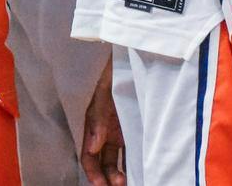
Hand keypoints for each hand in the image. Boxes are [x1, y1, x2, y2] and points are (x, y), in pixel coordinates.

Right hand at [80, 63, 125, 185]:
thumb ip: (98, 119)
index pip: (89, 156)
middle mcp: (106, 132)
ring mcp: (121, 131)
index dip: (92, 172)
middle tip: (118, 185)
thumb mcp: (103, 93)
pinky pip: (134, 150)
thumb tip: (94, 146)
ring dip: (120, 174)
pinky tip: (142, 171)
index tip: (100, 185)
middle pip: (103, 162)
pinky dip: (135, 163)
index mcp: (93, 126)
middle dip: (107, 178)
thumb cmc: (113, 73)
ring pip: (118, 160)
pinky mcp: (136, 129)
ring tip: (129, 182)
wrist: (132, 59)